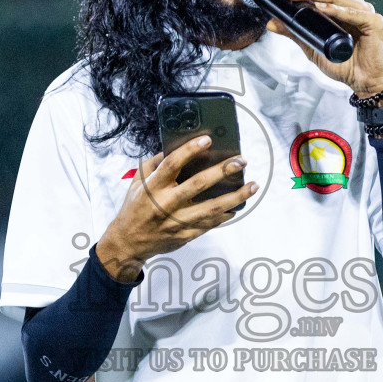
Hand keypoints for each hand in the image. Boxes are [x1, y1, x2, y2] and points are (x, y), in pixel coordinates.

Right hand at [95, 134, 257, 282]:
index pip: (172, 164)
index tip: (207, 140)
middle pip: (198, 184)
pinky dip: (227, 214)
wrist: (129, 241)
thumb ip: (155, 163)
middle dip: (222, 170)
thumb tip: (177, 146)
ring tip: (252, 186)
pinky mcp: (186, 234)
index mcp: (153, 187)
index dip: (190, 150)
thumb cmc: (135, 207)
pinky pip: (211, 223)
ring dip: (235, 196)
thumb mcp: (137, 181)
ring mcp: (177, 222)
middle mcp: (166, 204)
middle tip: (240, 161)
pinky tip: (238, 205)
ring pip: (212, 208)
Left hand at [265, 0, 382, 97]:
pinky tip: (321, 8)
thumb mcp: (311, 46)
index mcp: (339, 6)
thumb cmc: (342, 64)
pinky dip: (336, 10)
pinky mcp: (374, 22)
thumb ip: (294, 32)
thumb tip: (271, 22)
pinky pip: (353, 14)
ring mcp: (364, 11)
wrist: (362, 82)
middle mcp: (351, 4)